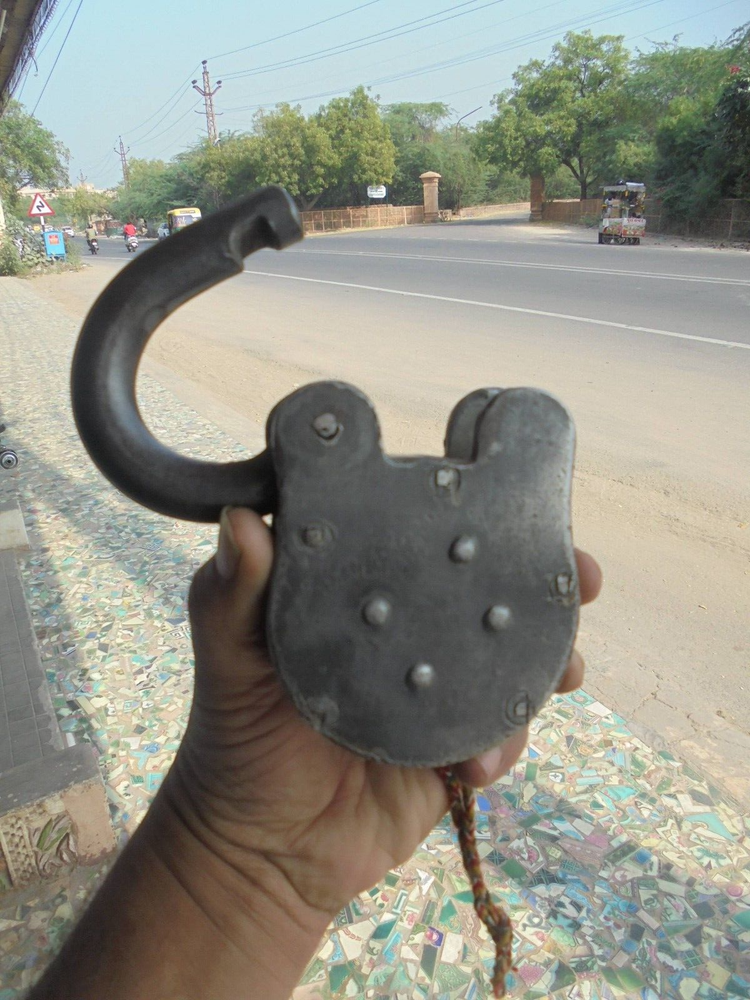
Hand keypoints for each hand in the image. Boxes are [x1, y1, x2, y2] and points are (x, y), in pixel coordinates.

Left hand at [166, 507, 601, 929]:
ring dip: (547, 656)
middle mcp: (408, 633)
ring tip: (565, 669)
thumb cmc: (235, 741)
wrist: (264, 854)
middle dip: (538, 579)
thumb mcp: (228, 659)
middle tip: (580, 577)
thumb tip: (240, 518)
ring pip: (509, 656)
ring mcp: (438, 689)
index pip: (419, 539)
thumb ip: (233, 593)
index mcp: (361, 597)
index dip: (464, 513)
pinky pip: (503, 731)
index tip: (505, 494)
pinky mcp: (456, 746)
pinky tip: (481, 762)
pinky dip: (507, 740)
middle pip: (483, 591)